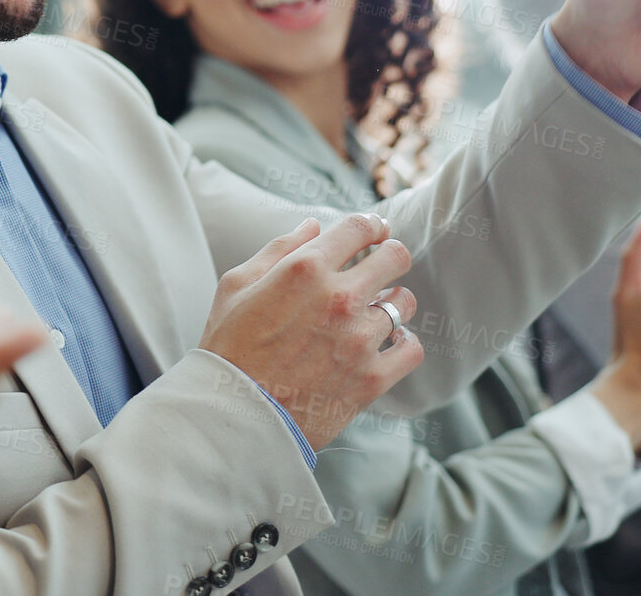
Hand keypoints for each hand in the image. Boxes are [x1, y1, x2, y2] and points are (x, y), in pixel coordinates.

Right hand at [199, 215, 422, 447]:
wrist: (234, 416)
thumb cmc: (228, 348)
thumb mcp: (237, 286)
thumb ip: (278, 249)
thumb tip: (313, 226)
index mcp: (305, 269)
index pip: (361, 227)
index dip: (372, 225)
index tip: (375, 232)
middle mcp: (339, 298)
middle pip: (396, 258)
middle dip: (389, 257)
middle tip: (379, 269)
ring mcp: (360, 339)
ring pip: (405, 303)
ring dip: (392, 303)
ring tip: (375, 313)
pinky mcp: (372, 378)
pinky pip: (411, 349)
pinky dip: (403, 344)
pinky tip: (389, 344)